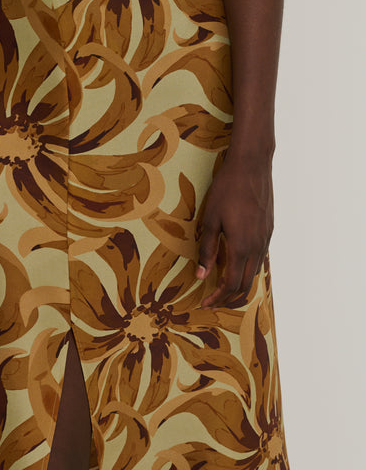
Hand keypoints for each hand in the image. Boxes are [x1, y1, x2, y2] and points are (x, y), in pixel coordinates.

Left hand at [195, 152, 273, 309]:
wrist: (252, 165)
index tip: (206, 304)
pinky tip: (237, 266)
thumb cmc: (227, 190)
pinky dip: (248, 269)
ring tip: (224, 288)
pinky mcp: (268, 230)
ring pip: (255, 272)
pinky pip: (260, 258)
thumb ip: (207, 250)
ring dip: (240, 284)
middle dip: (229, 298)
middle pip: (246, 284)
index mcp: (241, 246)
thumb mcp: (210, 220)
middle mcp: (257, 246)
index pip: (231, 284)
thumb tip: (201, 275)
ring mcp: (265, 238)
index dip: (218, 298)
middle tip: (213, 302)